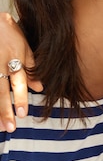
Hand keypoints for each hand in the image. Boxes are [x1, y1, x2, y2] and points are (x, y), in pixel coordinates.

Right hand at [0, 13, 42, 131]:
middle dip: (5, 109)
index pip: (17, 81)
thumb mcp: (23, 45)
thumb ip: (31, 66)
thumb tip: (40, 88)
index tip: (22, 114)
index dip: (19, 98)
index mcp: (14, 58)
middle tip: (10, 127)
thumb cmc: (8, 32)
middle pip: (0, 90)